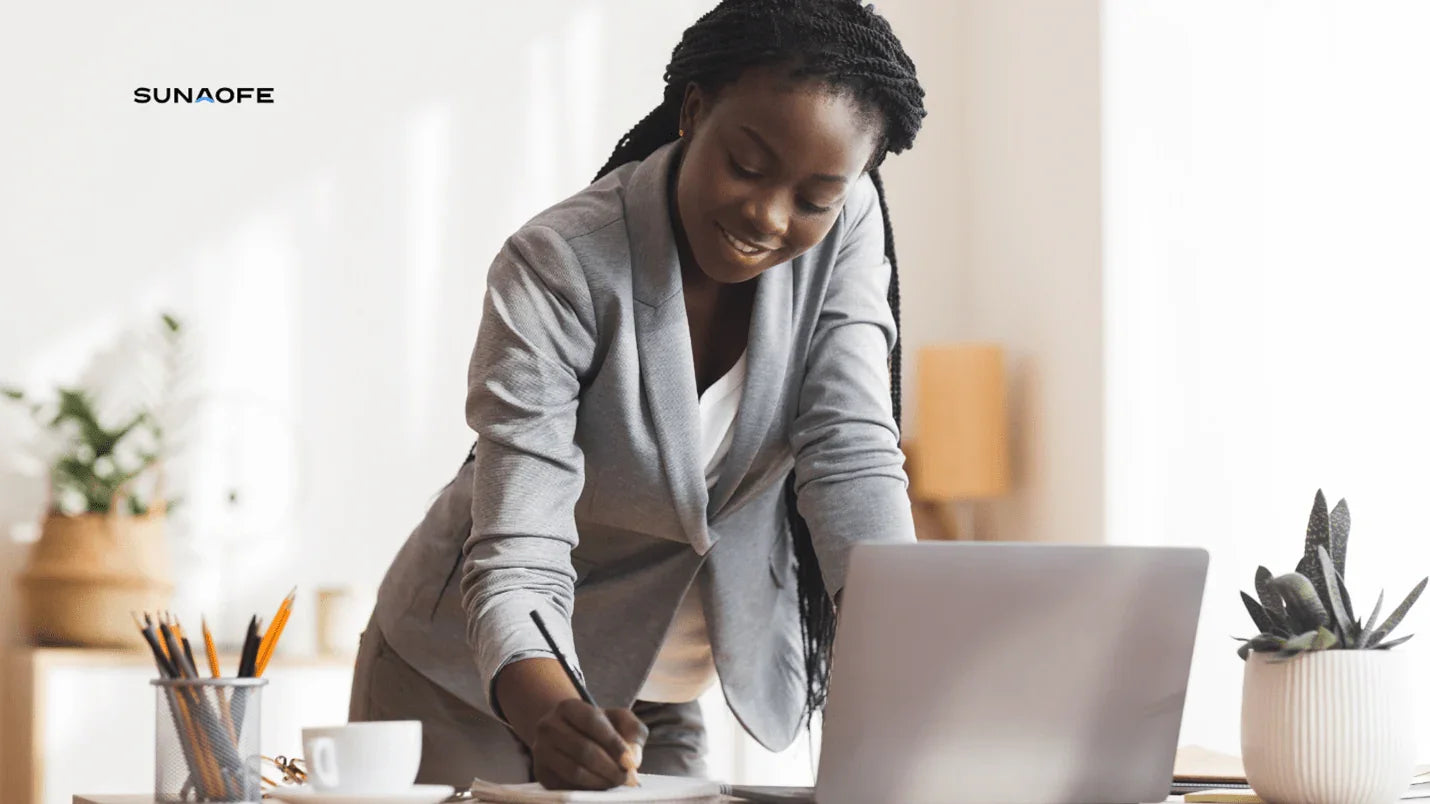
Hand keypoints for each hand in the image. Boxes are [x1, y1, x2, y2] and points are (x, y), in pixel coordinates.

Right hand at [530, 699, 646, 789]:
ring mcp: (541, 750)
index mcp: (568, 707)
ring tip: (616, 782)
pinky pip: (566, 786)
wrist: (567, 733)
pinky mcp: (541, 772)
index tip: (631, 762)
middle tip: (627, 778)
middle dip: (610, 767)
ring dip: (600, 781)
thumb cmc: (598, 727)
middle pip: (583, 750)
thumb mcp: (618, 719)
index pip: (592, 722)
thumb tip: (634, 758)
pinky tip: (600, 786)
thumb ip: (633, 731)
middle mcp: (548, 726)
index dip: (614, 743)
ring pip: (574, 771)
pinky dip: (587, 789)